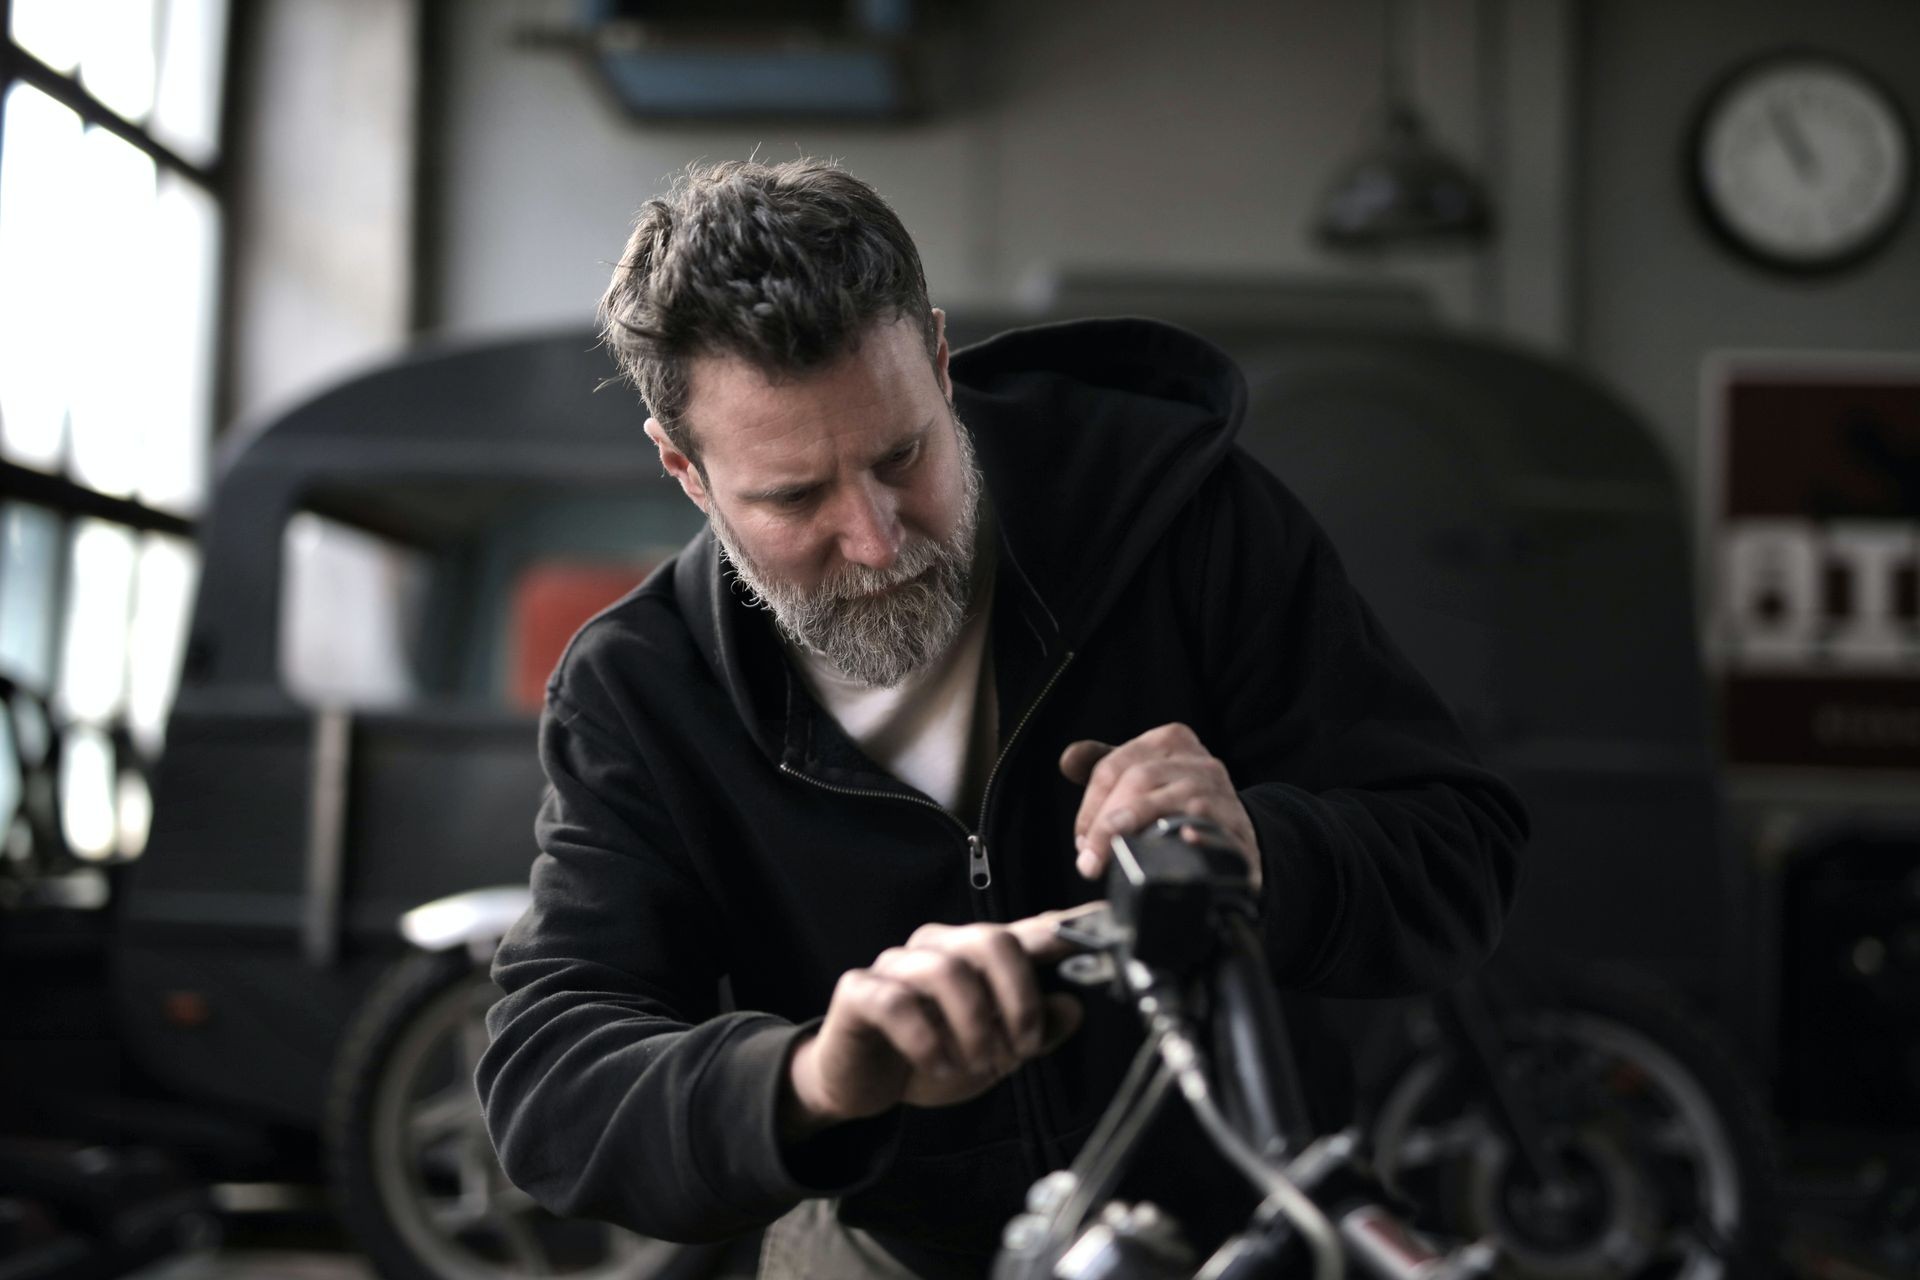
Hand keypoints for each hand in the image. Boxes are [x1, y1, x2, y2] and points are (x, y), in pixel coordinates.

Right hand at [781, 910, 1085, 1139]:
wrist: (860, 1085)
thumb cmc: (931, 1057)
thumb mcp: (995, 1054)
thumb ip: (1035, 1031)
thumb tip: (1073, 1007)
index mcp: (977, 956)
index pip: (1030, 930)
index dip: (1069, 926)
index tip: (1107, 920)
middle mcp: (939, 947)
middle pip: (992, 940)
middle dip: (1019, 998)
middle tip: (1023, 1047)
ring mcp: (897, 964)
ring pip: (948, 970)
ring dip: (975, 1026)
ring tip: (979, 1064)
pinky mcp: (860, 991)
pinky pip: (897, 1002)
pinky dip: (928, 1041)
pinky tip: (940, 1066)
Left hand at [1059, 723, 1260, 890]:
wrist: (1237, 833)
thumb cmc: (1177, 802)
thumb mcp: (1143, 774)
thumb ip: (1104, 766)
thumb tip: (1068, 759)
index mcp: (1170, 741)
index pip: (1115, 765)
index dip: (1090, 805)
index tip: (1081, 841)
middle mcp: (1199, 762)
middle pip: (1140, 779)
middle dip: (1106, 821)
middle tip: (1089, 860)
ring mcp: (1223, 794)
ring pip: (1175, 800)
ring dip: (1139, 827)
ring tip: (1115, 853)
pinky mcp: (1240, 830)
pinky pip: (1219, 828)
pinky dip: (1201, 834)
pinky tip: (1185, 840)